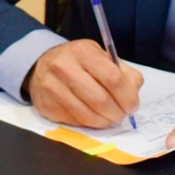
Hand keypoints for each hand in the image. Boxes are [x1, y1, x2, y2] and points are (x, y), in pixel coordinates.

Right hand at [23, 40, 143, 127]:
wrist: (41, 65)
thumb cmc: (78, 62)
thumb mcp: (101, 57)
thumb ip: (123, 73)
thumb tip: (133, 94)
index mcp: (83, 51)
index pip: (113, 78)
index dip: (128, 97)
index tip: (132, 105)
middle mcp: (64, 67)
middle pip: (100, 100)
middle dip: (117, 113)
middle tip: (121, 115)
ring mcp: (52, 87)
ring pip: (87, 116)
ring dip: (104, 122)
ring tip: (108, 117)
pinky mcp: (46, 105)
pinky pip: (75, 122)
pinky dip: (88, 123)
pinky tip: (90, 115)